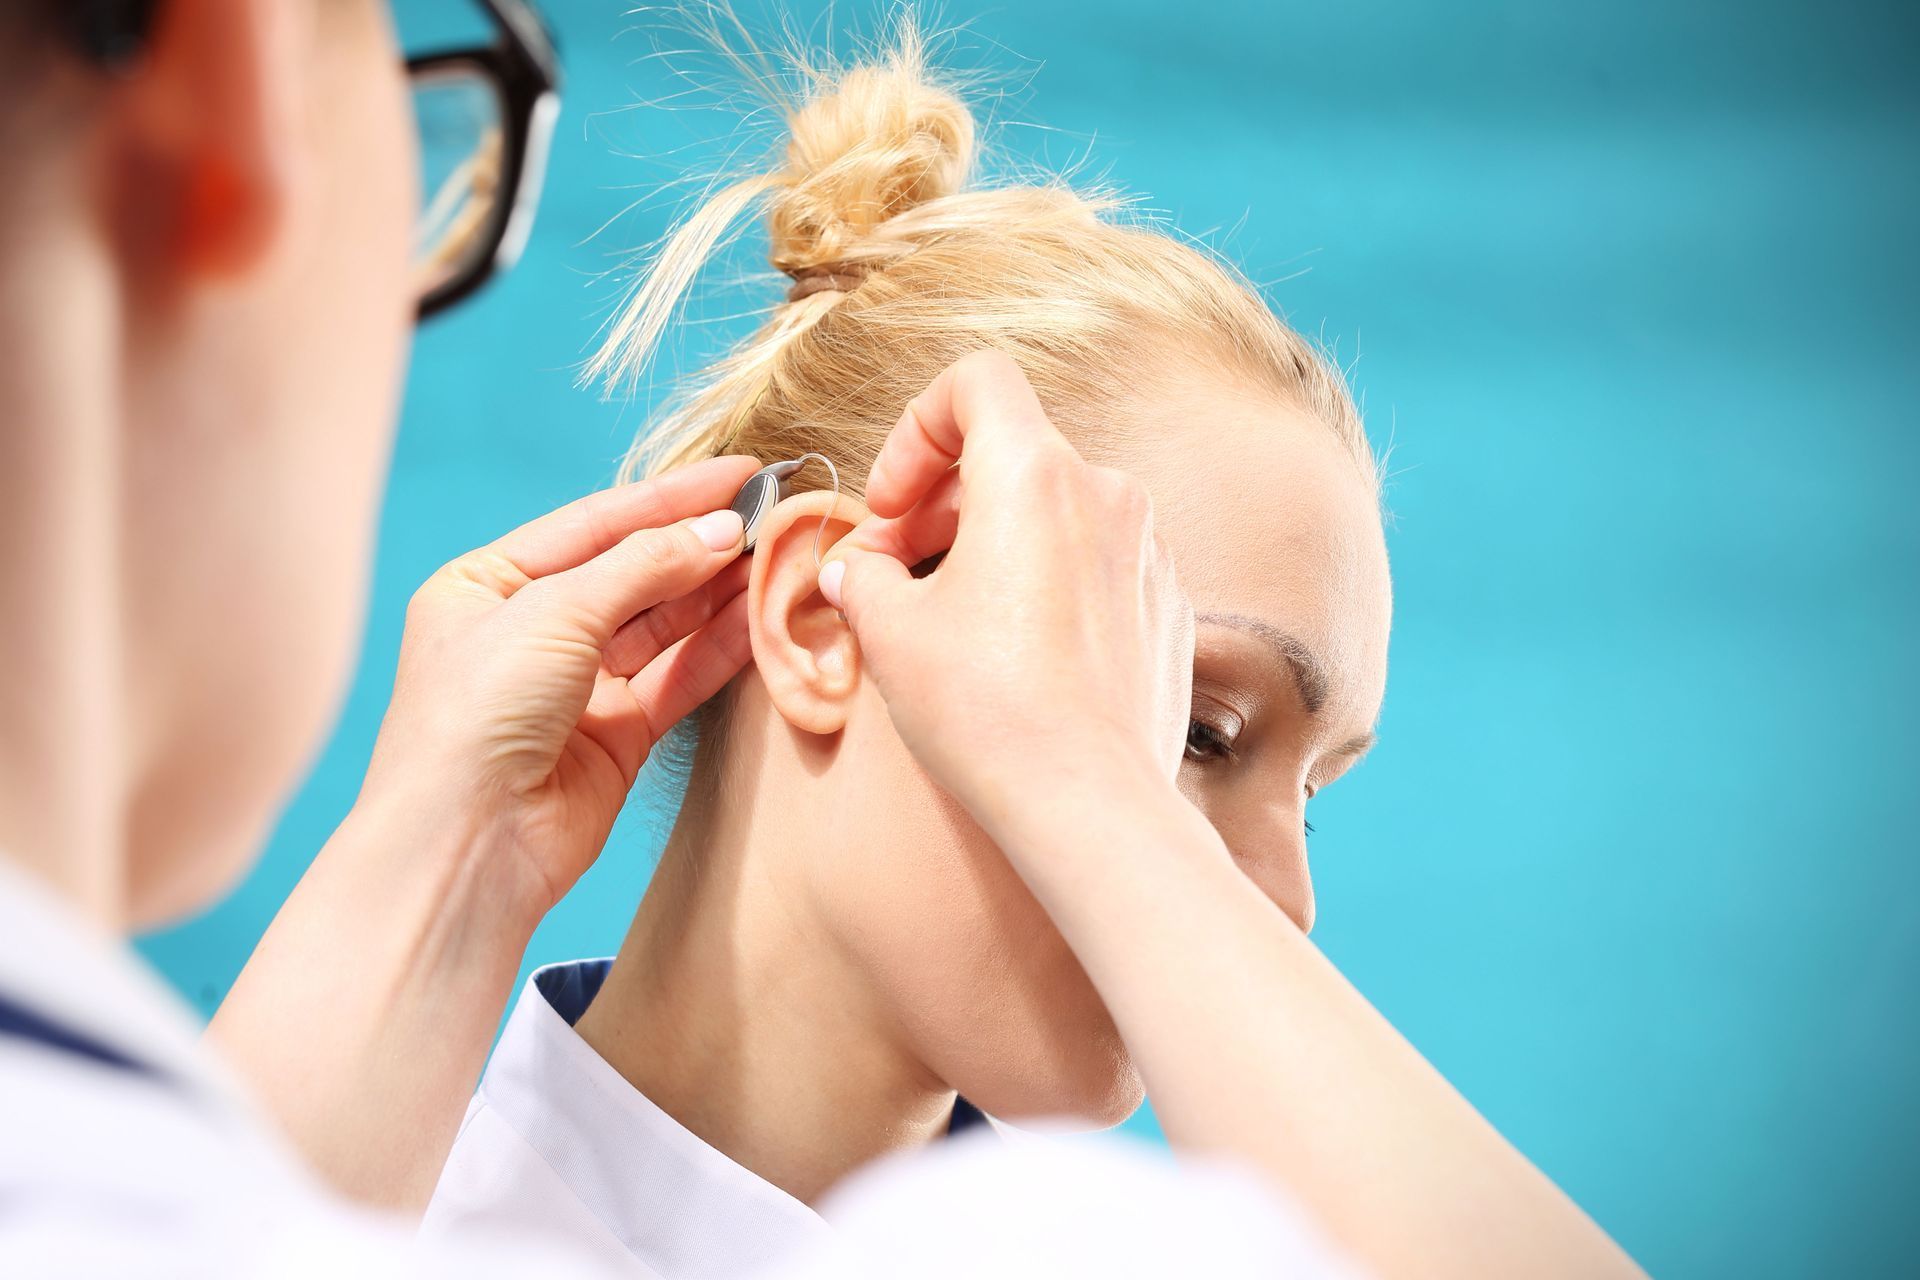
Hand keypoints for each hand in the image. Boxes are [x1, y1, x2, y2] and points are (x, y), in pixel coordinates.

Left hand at [360, 455, 760, 909]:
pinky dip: (719, 648)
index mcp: (485, 585)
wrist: (467, 845)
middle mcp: (529, 631)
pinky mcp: (617, 737)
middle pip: (633, 571)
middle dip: (700, 544)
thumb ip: (643, 566)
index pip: (593, 524)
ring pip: (662, 625)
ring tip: (779, 557)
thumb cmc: (476, 716)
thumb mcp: (553, 613)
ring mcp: (576, 686)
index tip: (741, 472)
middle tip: (774, 515)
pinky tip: (761, 615)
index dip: (669, 496)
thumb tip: (721, 530)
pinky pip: (677, 677)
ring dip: (718, 592)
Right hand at [820, 350, 1193, 837]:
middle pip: (1012, 453)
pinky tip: (1014, 656)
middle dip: (942, 502)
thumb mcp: (891, 632)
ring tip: (948, 618)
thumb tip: (857, 569)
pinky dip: (1047, 586)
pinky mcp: (1168, 607)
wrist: (1087, 803)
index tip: (892, 504)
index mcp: (1034, 474)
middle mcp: (1105, 494)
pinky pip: (1095, 567)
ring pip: (1055, 513)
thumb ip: (863, 574)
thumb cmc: (986, 711)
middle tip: (894, 571)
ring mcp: (1146, 551)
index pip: (977, 382)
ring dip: (994, 545)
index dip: (916, 430)